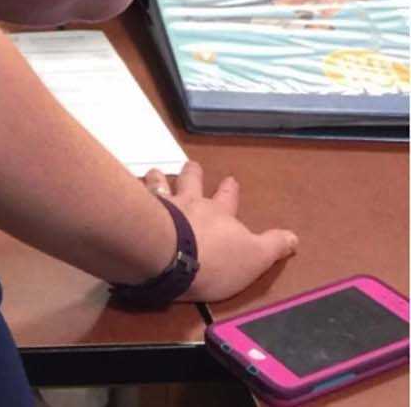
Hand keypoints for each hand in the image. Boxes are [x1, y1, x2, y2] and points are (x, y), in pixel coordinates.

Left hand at [141, 161, 298, 302]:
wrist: (172, 257)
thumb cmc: (216, 260)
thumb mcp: (254, 258)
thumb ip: (273, 246)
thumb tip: (294, 237)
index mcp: (219, 213)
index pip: (227, 198)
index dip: (229, 190)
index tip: (230, 180)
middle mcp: (191, 203)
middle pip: (192, 182)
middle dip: (194, 173)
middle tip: (192, 165)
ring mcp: (164, 205)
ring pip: (161, 184)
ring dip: (159, 178)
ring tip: (156, 173)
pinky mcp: (142, 214)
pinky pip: (137, 197)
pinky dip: (134, 192)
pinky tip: (129, 190)